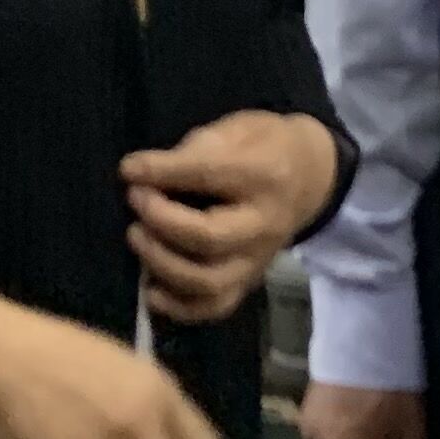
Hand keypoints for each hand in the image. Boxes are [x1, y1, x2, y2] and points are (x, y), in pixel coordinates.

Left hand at [121, 111, 339, 327]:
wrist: (310, 178)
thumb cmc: (264, 147)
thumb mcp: (236, 130)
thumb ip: (194, 151)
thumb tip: (142, 175)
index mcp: (265, 175)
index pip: (210, 176)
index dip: (163, 173)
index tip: (128, 170)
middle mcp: (265, 225)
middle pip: (210, 239)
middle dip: (162, 222)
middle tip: (136, 199)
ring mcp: (258, 260)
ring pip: (209, 282)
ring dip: (162, 264)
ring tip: (139, 236)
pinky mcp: (249, 282)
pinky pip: (214, 308)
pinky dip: (178, 307)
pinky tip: (151, 288)